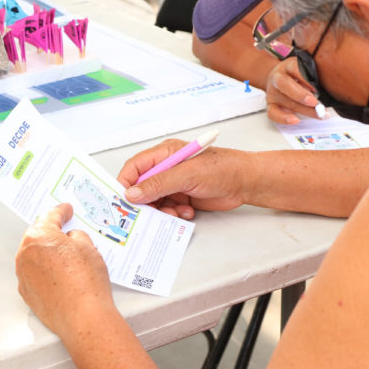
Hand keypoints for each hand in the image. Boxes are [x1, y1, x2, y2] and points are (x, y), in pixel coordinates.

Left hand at [15, 203, 112, 337]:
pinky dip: (46, 270)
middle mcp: (25, 255)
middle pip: (38, 236)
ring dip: (48, 252)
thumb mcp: (88, 247)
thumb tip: (70, 239)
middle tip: (65, 227)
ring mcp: (24, 275)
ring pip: (35, 256)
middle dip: (52, 231)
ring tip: (67, 254)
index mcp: (39, 237)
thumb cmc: (85, 281)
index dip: (61, 211)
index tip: (65, 209)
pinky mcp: (27, 293)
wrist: (82, 316)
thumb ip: (76, 236)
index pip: (50, 217)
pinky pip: (35, 274)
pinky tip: (62, 274)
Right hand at [117, 140, 250, 218]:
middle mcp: (167, 168)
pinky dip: (174, 213)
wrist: (246, 182)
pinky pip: (168, 208)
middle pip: (142, 187)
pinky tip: (187, 211)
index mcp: (165, 154)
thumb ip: (158, 184)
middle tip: (148, 214)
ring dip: (162, 210)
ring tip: (175, 211)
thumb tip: (132, 193)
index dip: (125, 182)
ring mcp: (175, 183)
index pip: (135, 167)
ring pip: (155, 201)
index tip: (122, 200)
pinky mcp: (184, 196)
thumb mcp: (187, 175)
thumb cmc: (222, 169)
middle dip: (145, 202)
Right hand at [266, 56, 325, 123]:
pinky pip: (273, 113)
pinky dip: (283, 118)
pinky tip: (295, 120)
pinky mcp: (271, 104)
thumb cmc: (299, 75)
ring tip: (319, 115)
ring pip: (286, 101)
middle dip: (302, 96)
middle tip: (316, 104)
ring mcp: (273, 92)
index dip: (306, 79)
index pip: (295, 69)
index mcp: (288, 65)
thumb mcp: (307, 69)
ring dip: (304, 110)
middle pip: (286, 85)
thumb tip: (331, 86)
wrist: (282, 78)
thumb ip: (316, 75)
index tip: (317, 88)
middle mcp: (277, 77)